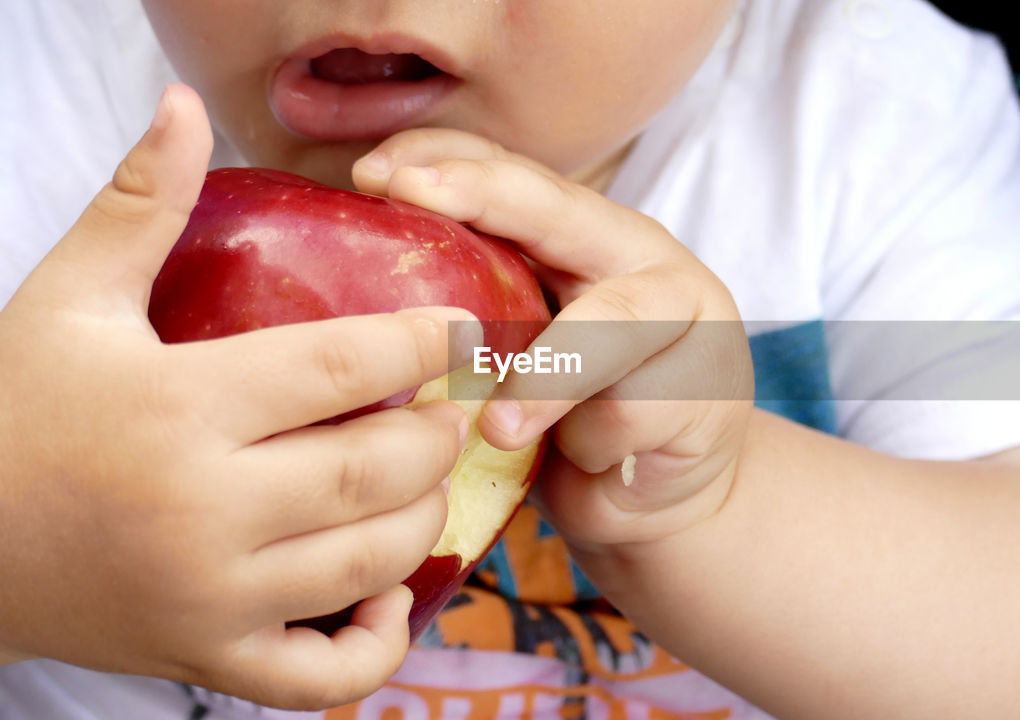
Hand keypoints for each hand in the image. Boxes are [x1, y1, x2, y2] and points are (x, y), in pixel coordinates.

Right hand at [0, 85, 468, 708]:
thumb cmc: (16, 411)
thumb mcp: (68, 298)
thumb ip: (139, 205)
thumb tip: (183, 106)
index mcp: (179, 408)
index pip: (345, 367)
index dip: (423, 343)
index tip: (459, 330)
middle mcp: (202, 510)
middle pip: (377, 470)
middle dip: (438, 435)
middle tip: (450, 409)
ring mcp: (208, 597)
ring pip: (370, 562)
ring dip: (424, 517)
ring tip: (423, 477)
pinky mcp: (206, 658)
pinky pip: (323, 676)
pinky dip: (375, 644)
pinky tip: (384, 593)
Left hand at [354, 130, 753, 551]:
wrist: (661, 498)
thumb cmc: (571, 419)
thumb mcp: (520, 356)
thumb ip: (479, 313)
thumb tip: (354, 300)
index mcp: (589, 239)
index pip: (516, 175)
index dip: (446, 160)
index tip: (371, 173)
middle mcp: (641, 258)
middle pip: (562, 211)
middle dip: (482, 196)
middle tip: (410, 192)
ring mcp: (687, 319)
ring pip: (608, 324)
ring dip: (546, 380)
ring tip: (500, 430)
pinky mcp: (708, 392)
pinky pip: (628, 415)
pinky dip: (592, 448)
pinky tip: (596, 465)